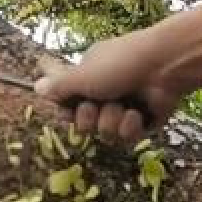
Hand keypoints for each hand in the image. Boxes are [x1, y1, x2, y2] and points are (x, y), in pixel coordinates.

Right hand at [33, 33, 179, 143]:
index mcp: (87, 76)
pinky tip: (138, 114)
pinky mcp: (142, 122)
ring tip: (123, 106)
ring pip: (104, 133)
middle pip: (82, 123)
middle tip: (95, 105)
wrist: (166, 67)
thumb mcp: (82, 74)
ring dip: (111, 121)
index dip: (64, 109)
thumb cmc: (120, 64)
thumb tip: (35, 87)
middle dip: (88, 118)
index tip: (67, 107)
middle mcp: (104, 92)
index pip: (65, 100)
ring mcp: (123, 108)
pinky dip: (130, 126)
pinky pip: (126, 137)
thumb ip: (58, 86)